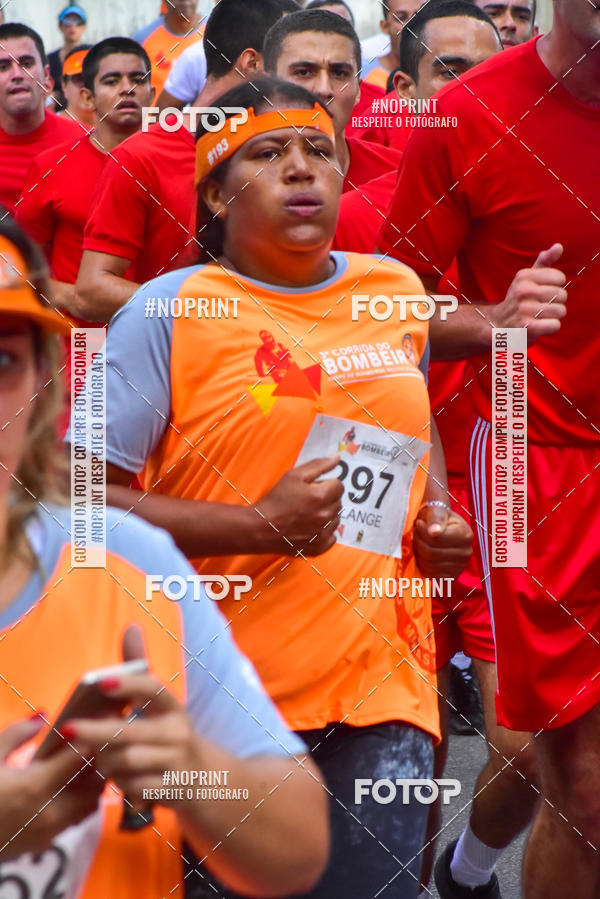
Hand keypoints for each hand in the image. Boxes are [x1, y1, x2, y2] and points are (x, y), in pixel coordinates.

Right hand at [0, 717, 101, 859]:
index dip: (92, 736)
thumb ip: (16, 734)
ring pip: (91, 803)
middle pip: (96, 782)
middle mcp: (49, 812)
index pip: (83, 756)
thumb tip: (43, 714)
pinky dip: (80, 801)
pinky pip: (76, 819)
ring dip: (93, 783)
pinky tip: (67, 786)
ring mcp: (49, 832)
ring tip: (82, 763)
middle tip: (94, 740)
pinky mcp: (44, 844)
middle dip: (99, 760)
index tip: (98, 720)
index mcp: (35, 786)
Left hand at [62, 674, 198, 809]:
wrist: (202, 777)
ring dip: (106, 760)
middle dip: (95, 731)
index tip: (101, 683)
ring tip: (98, 757)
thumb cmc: (167, 734)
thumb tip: (131, 626)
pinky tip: (118, 778)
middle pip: (129, 732)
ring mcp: (177, 763)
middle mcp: (179, 733)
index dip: (128, 685)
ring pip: (126, 761)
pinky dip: (120, 784)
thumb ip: (140, 669)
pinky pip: (133, 787)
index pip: (153, 690)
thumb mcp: (159, 705)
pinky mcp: (172, 789)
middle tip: (66, 729)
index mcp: (173, 708)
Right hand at [254, 455, 343, 555]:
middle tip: (307, 501)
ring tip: (307, 514)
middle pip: (338, 501)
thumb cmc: (276, 500)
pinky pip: (332, 536)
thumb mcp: (294, 476)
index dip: (326, 484)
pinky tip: (310, 528)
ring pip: (336, 518)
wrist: (262, 528)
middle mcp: (326, 515)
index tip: (313, 488)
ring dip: (326, 514)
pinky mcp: (320, 547)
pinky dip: (324, 532)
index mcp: (321, 496)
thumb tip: (337, 458)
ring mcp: (324, 533)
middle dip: (327, 498)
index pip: (339, 485)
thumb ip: (318, 465)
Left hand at [413, 503, 472, 578]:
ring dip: (419, 554)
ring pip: (429, 565)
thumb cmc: (437, 517)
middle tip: (417, 534)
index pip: (436, 540)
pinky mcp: (452, 576)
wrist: (441, 526)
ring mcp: (460, 566)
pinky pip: (431, 575)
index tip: (419, 523)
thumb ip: (436, 519)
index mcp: (465, 535)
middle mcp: (466, 552)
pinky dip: (423, 566)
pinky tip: (424, 555)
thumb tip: (434, 532)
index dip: (422, 532)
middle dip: (419, 543)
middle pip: (431, 554)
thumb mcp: (437, 511)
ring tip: (420, 542)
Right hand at [494, 244, 566, 344]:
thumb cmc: (517, 300)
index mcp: (524, 276)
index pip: (559, 278)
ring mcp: (524, 309)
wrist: (497, 325)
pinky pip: (555, 325)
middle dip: (557, 303)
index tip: (543, 292)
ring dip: (554, 316)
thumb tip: (559, 246)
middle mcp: (523, 291)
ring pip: (560, 310)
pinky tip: (541, 325)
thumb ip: (544, 262)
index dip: (556, 286)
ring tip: (541, 316)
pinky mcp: (527, 327)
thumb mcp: (526, 278)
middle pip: (562, 294)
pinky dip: (552, 327)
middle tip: (543, 306)